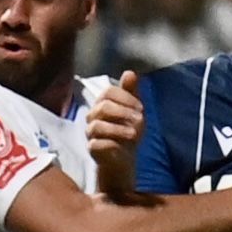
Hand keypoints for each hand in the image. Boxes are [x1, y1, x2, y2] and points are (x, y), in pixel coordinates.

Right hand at [88, 70, 144, 194]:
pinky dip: (111, 143)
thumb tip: (130, 72)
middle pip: (103, 107)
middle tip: (140, 120)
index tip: (141, 108)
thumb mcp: (135, 111)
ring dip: (118, 129)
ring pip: (97, 126)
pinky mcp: (92, 149)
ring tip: (134, 134)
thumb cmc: (128, 131)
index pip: (109, 92)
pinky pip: (96, 144)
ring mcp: (90, 133)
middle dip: (124, 112)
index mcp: (103, 103)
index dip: (126, 97)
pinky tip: (123, 146)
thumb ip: (132, 92)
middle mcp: (93, 116)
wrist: (124, 158)